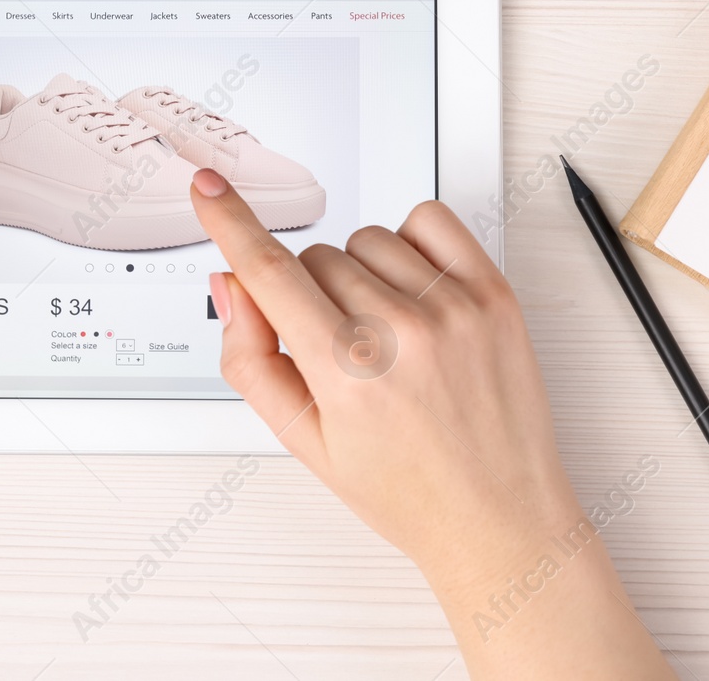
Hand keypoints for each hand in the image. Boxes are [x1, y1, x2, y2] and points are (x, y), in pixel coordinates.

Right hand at [190, 169, 672, 680]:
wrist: (497, 519)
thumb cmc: (406, 490)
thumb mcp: (305, 442)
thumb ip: (253, 360)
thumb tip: (231, 286)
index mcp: (347, 373)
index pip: (269, 272)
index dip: (230, 222)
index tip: (210, 189)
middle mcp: (402, 332)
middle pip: (315, 256)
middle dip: (310, 293)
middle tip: (339, 350)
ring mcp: (453, 307)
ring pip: (366, 238)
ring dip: (360, 271)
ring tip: (383, 332)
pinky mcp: (494, 293)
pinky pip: (430, 220)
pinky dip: (410, 241)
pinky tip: (413, 289)